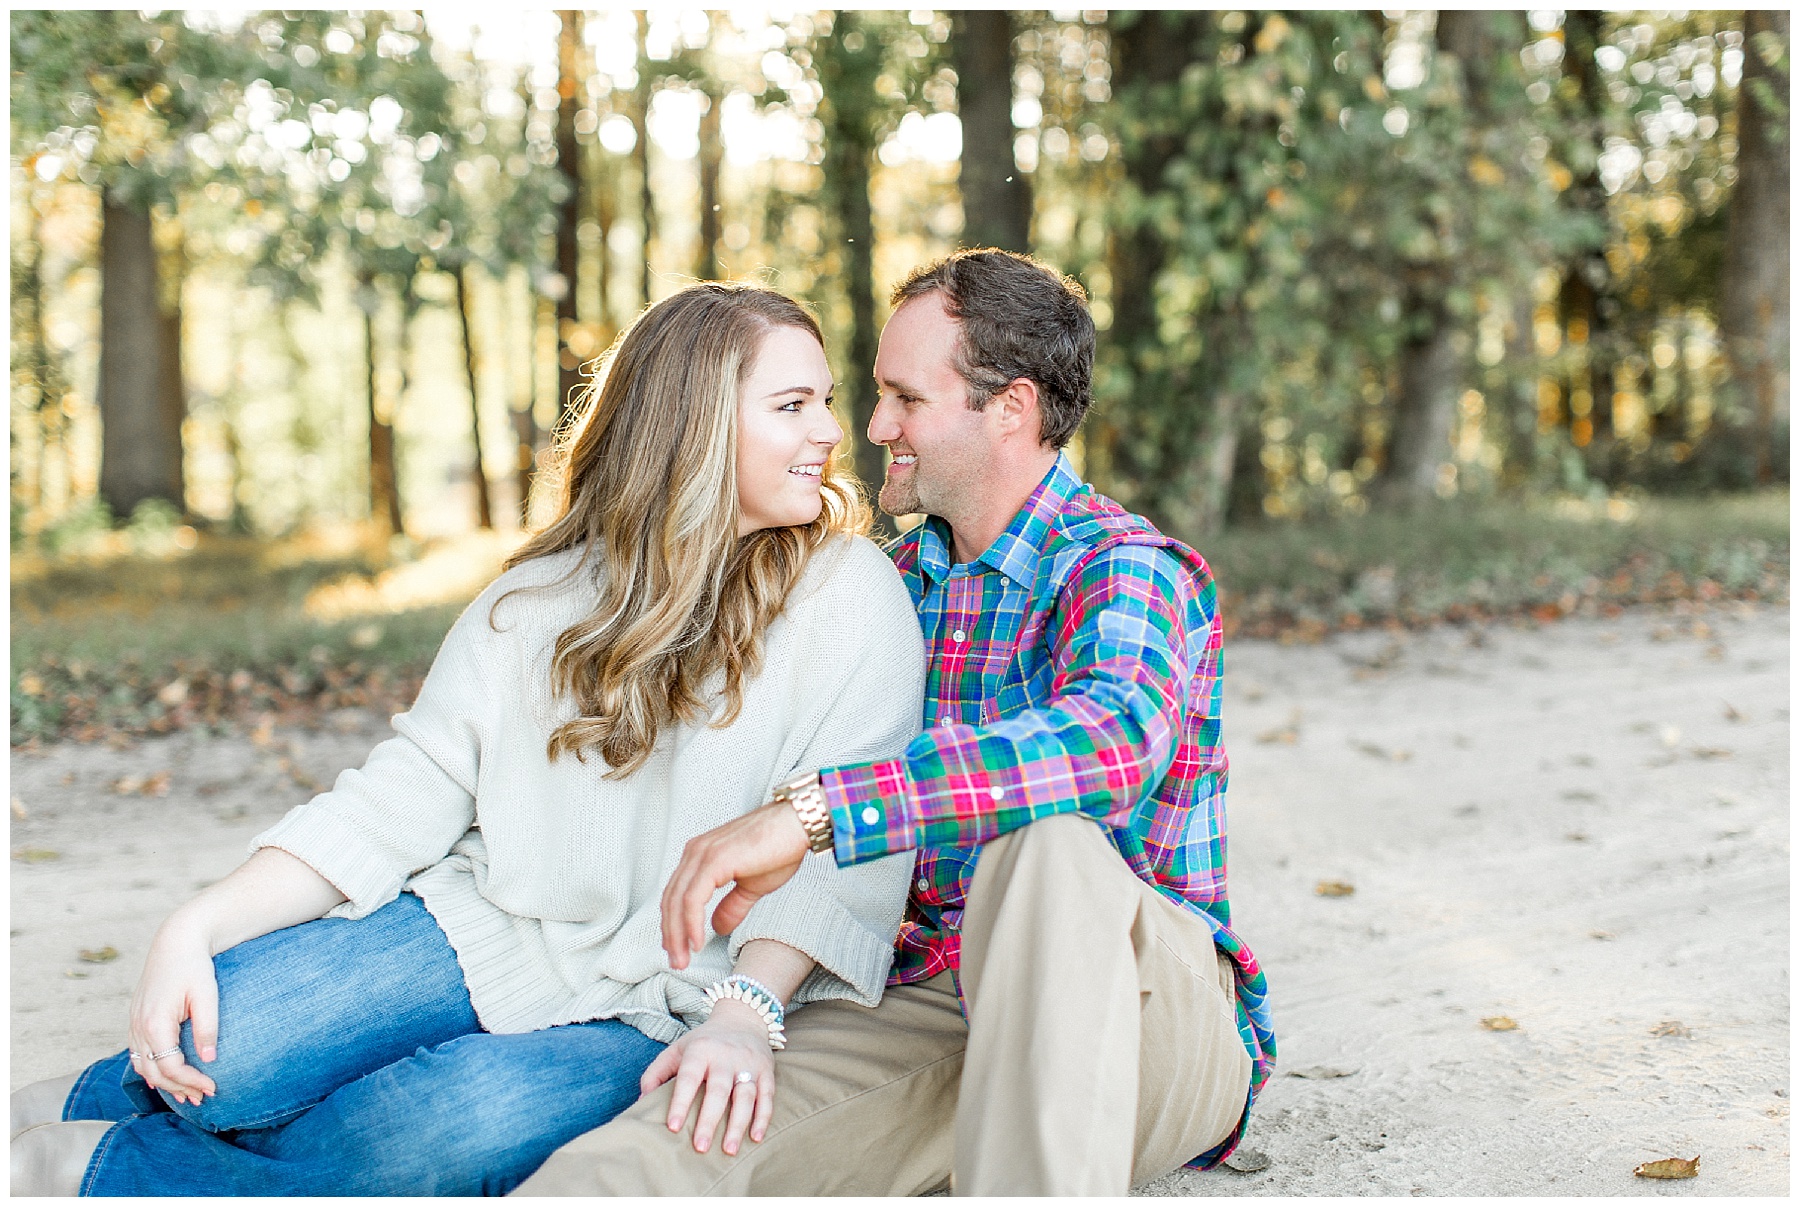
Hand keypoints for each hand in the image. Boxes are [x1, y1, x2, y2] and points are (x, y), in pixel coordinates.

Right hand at [126, 916, 219, 1105]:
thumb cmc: (194, 966)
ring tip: (187, 1094)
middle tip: (202, 1098)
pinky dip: (150, 1070)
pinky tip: (163, 1078)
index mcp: (155, 1023)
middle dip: (178, 1088)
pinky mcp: (135, 1020)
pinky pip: (138, 1054)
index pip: (171, 1066)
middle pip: (154, 1073)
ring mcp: (133, 1024)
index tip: (212, 1088)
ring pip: (143, 1066)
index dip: (191, 1081)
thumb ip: (207, 1027)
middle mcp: (139, 1027)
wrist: (175, 942)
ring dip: (164, 1083)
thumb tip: (210, 1059)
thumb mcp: (207, 995)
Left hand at [639, 1000, 776, 1155]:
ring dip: (738, 1124)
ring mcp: (749, 1063)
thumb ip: (656, 1073)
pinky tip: (756, 1137)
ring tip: (728, 1150)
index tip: (672, 1127)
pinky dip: (763, 1117)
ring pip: (745, 1096)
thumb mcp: (677, 1049)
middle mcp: (726, 1056)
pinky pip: (767, 1096)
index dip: (680, 1102)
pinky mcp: (767, 1070)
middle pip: (719, 1090)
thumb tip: (642, 1101)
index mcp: (700, 1050)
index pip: (689, 1077)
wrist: (743, 1018)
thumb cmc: (704, 1042)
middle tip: (700, 1147)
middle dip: (709, 1120)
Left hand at [661, 801, 809, 969]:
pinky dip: (691, 923)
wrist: (798, 824)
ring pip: (677, 901)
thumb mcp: (752, 886)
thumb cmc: (780, 848)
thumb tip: (716, 928)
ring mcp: (703, 854)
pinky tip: (696, 942)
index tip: (677, 950)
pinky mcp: (714, 859)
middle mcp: (695, 852)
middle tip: (676, 963)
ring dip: (677, 934)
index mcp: (700, 855)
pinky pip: (693, 898)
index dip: (673, 925)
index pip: (675, 894)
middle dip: (670, 935)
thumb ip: (732, 906)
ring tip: (682, 959)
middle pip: (670, 900)